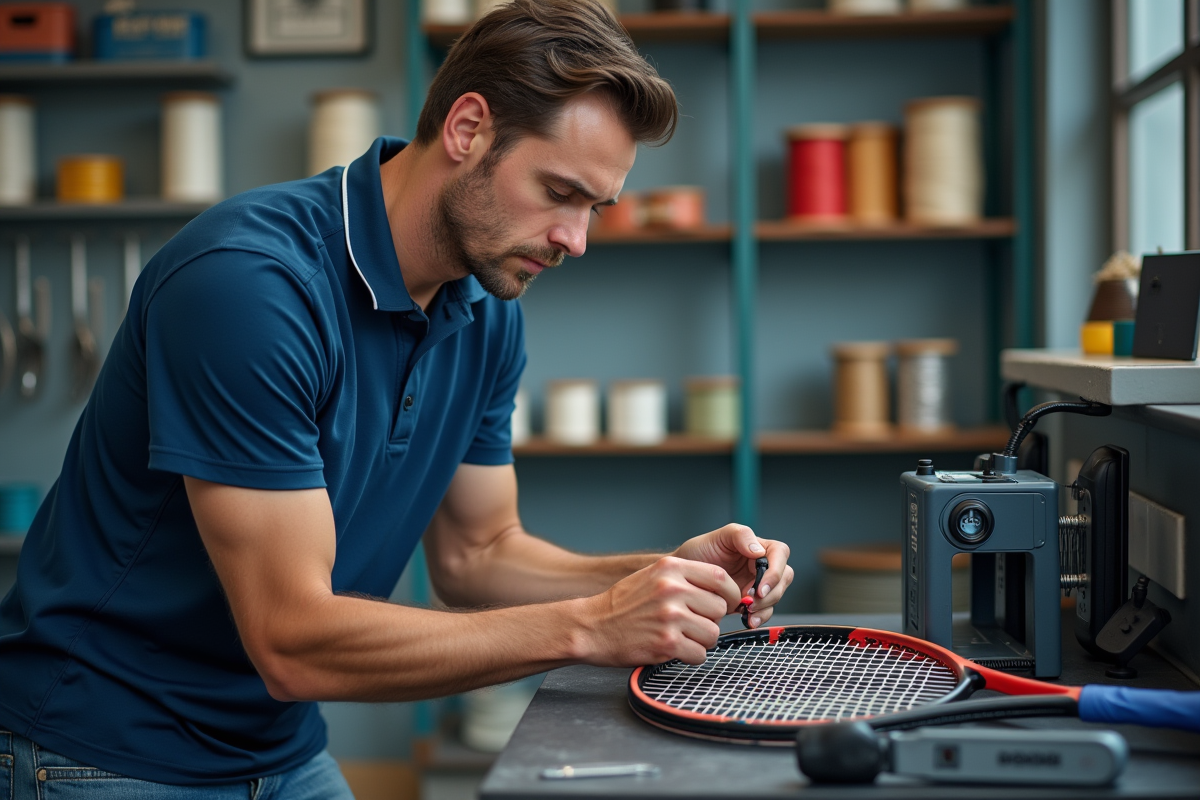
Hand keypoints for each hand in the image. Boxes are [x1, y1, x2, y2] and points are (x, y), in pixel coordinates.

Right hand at [576, 556, 741, 666]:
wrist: (592, 627)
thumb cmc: (623, 604)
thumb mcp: (652, 576)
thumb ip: (685, 578)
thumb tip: (720, 589)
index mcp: (671, 568)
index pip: (720, 577)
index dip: (728, 593)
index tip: (723, 603)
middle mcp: (672, 589)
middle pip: (719, 608)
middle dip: (710, 620)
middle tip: (692, 624)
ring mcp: (670, 616)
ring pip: (712, 633)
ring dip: (701, 640)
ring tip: (681, 637)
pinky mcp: (666, 642)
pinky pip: (699, 654)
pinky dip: (691, 656)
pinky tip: (674, 649)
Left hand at [672, 524, 792, 627]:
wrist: (681, 577)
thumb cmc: (697, 553)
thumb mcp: (717, 537)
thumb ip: (740, 536)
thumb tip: (759, 551)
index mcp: (757, 547)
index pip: (780, 554)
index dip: (775, 571)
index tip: (761, 586)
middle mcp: (760, 565)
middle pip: (783, 577)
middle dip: (771, 592)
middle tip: (751, 601)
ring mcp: (756, 584)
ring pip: (776, 596)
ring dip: (766, 606)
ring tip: (747, 611)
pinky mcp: (749, 602)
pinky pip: (764, 611)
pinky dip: (759, 617)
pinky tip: (748, 619)